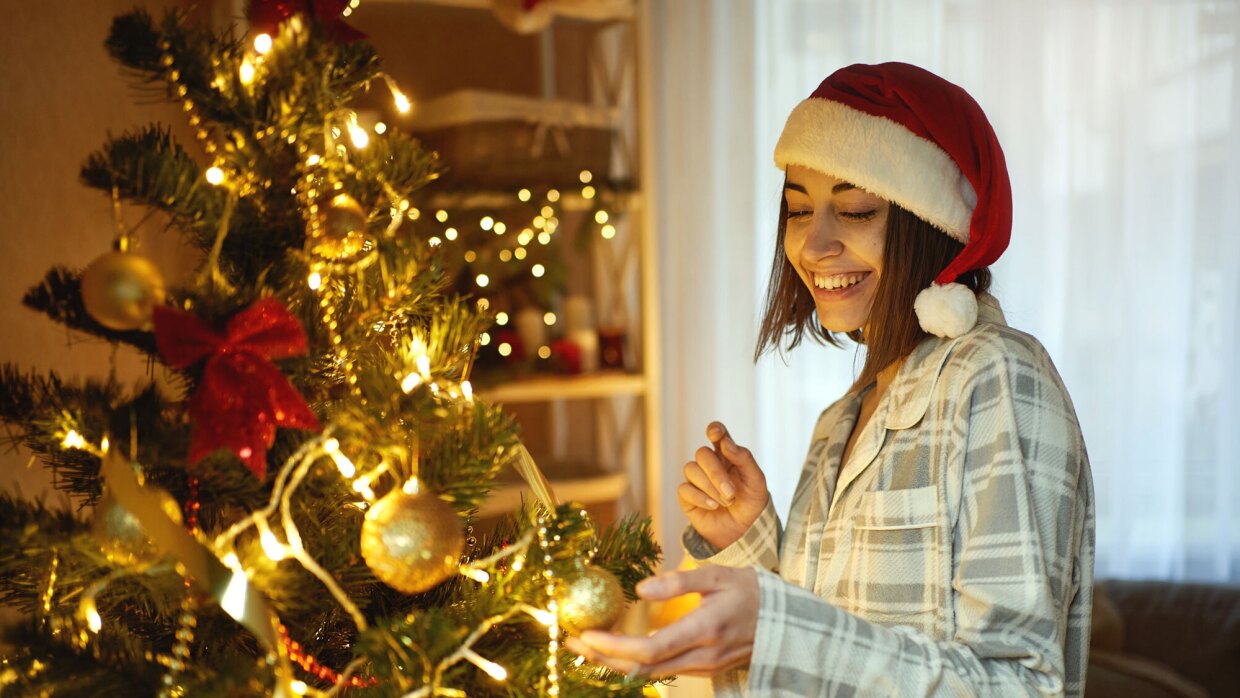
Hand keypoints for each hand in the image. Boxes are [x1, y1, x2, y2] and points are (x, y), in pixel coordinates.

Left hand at [564, 565, 758, 677]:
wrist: (790, 621)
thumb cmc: (753, 591)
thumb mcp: (719, 575)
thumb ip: (679, 581)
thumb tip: (640, 589)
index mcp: (704, 630)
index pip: (649, 649)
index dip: (614, 646)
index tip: (585, 634)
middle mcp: (702, 656)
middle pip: (642, 668)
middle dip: (603, 658)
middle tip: (571, 643)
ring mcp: (704, 667)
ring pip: (651, 673)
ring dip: (615, 661)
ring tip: (585, 645)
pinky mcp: (704, 668)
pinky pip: (663, 670)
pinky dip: (634, 662)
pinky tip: (617, 649)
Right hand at [679, 422, 768, 549]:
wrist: (745, 531)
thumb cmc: (752, 502)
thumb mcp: (756, 480)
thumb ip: (743, 458)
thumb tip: (725, 442)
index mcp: (727, 454)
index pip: (716, 434)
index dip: (714, 430)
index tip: (716, 434)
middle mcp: (709, 464)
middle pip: (702, 454)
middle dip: (716, 473)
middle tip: (731, 493)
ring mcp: (696, 479)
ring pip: (691, 469)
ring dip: (710, 487)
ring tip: (727, 502)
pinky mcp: (687, 497)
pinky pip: (685, 489)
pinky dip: (700, 497)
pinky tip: (713, 506)